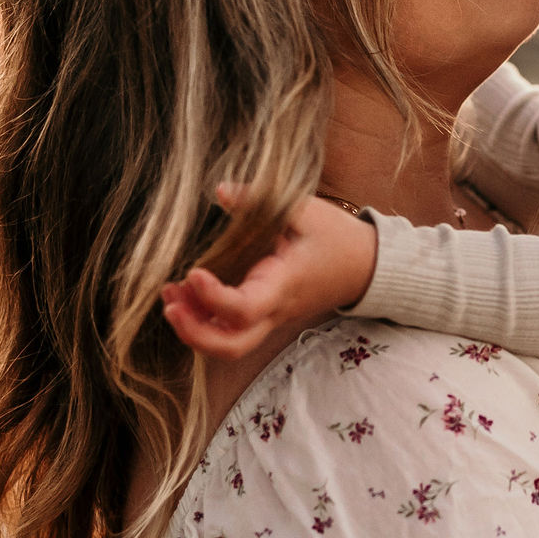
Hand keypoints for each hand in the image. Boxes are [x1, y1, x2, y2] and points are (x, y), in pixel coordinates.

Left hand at [160, 185, 379, 359]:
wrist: (369, 266)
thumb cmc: (338, 237)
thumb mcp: (305, 210)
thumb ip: (260, 201)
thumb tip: (220, 190)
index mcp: (284, 285)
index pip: (243, 309)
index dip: (212, 298)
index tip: (193, 272)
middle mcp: (275, 310)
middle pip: (231, 347)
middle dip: (193, 333)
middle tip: (169, 304)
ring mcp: (271, 318)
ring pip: (228, 346)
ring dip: (194, 329)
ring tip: (171, 296)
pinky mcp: (267, 316)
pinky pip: (231, 332)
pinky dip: (204, 322)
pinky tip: (187, 297)